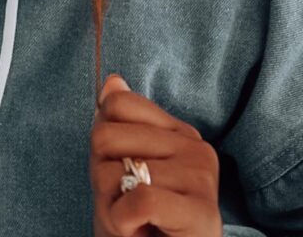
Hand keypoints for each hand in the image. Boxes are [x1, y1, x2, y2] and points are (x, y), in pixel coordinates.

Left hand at [90, 74, 222, 236]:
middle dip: (101, 177)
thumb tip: (113, 81)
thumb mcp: (119, 174)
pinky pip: (139, 200)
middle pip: (108, 134)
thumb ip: (118, 128)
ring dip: (110, 206)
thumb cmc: (141, 229)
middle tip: (122, 207)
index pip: (119, 104)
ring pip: (120, 169)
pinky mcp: (201, 211)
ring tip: (132, 224)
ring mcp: (202, 176)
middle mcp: (195, 146)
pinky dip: (122, 222)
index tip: (116, 173)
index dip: (102, 142)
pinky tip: (138, 232)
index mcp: (178, 132)